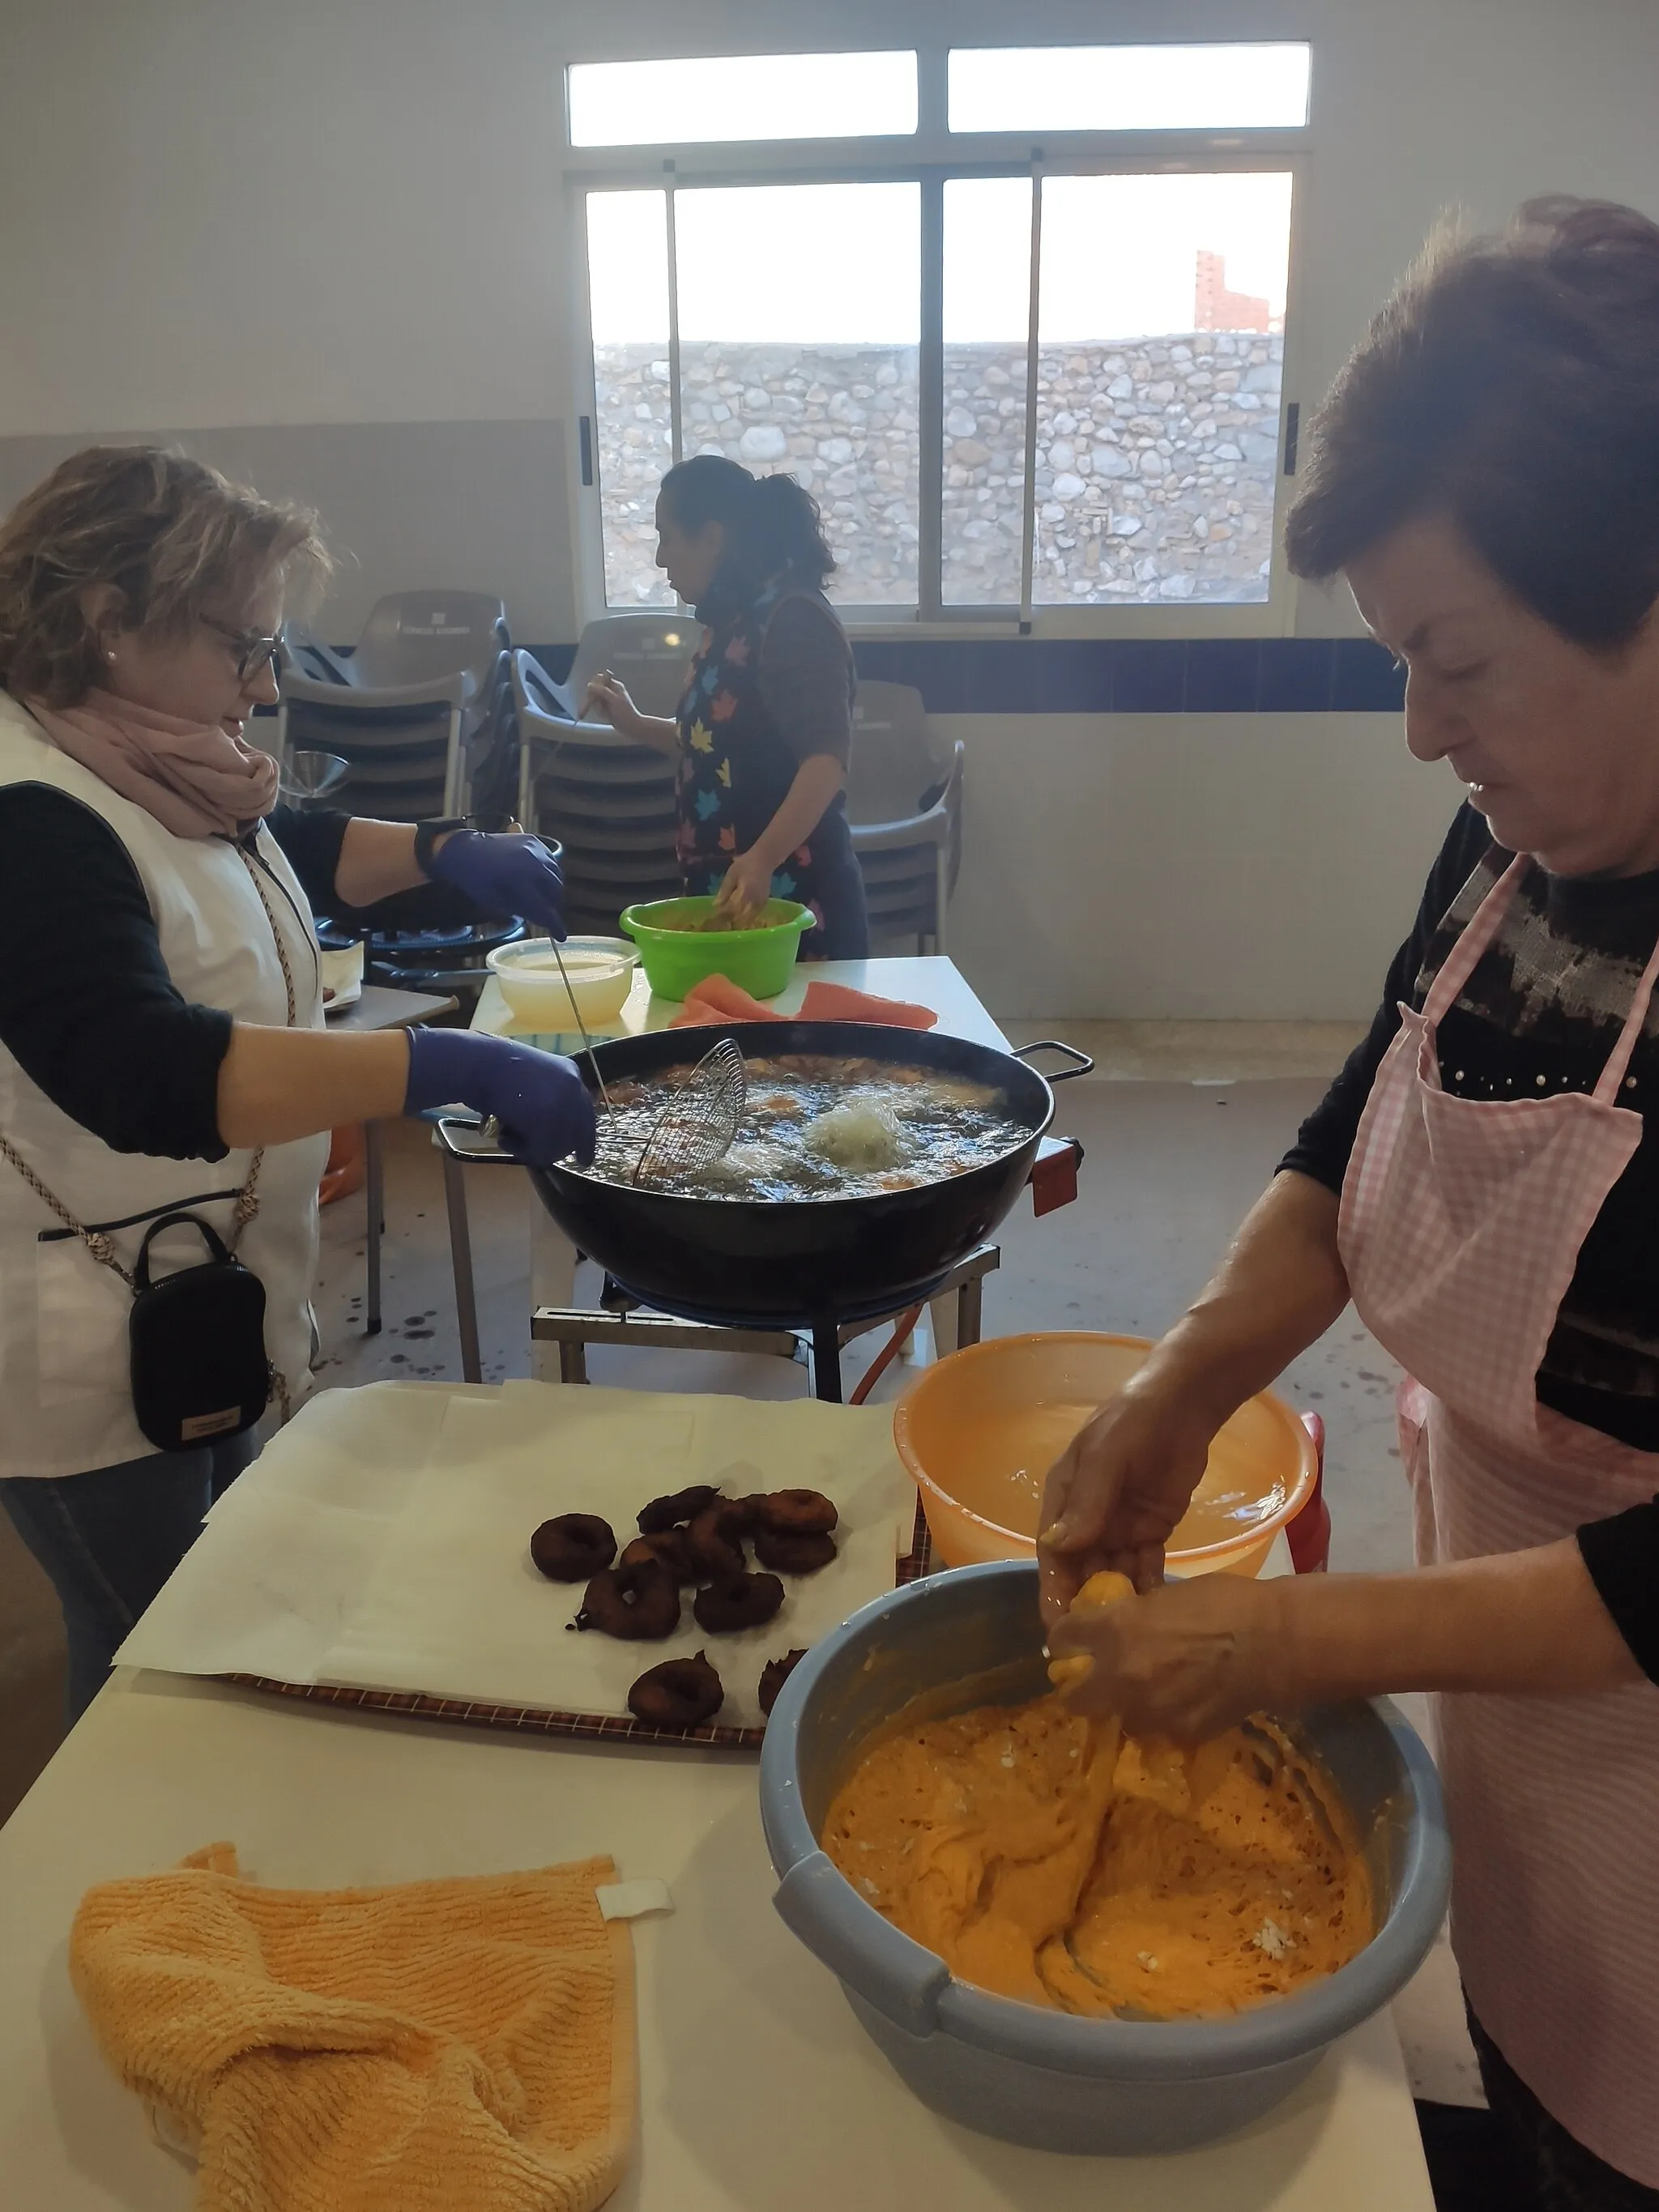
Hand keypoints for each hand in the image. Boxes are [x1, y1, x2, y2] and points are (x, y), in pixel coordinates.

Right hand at [403, 1028, 595, 1167]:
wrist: (477, 1064)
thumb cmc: (493, 1071)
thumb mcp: (531, 1082)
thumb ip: (548, 1102)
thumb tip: (554, 1134)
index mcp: (571, 1074)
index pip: (586, 1115)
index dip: (584, 1141)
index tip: (584, 1160)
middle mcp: (574, 1088)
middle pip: (577, 1135)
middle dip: (556, 1149)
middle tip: (533, 1154)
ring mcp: (564, 1104)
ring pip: (559, 1147)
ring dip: (533, 1150)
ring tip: (508, 1139)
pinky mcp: (549, 1121)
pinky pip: (541, 1151)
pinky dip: (521, 1151)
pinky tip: (504, 1139)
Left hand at [427, 830, 564, 938]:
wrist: (464, 849)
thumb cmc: (475, 878)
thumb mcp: (495, 901)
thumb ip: (522, 909)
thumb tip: (543, 919)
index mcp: (520, 880)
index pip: (543, 908)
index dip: (554, 925)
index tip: (560, 936)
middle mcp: (533, 863)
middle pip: (555, 891)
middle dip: (552, 905)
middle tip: (545, 913)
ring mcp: (535, 849)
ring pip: (557, 875)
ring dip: (553, 889)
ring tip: (543, 897)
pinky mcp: (534, 840)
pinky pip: (551, 860)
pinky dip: (549, 872)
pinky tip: (540, 879)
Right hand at [580, 670, 647, 741]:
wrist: (631, 727)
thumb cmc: (625, 712)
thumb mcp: (613, 699)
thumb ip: (602, 691)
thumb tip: (589, 685)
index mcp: (614, 685)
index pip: (599, 678)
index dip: (595, 685)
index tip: (596, 693)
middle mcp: (610, 690)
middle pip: (594, 689)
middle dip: (595, 698)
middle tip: (602, 706)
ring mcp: (606, 699)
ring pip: (593, 699)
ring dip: (598, 707)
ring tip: (606, 713)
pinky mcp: (605, 707)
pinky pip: (596, 707)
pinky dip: (599, 712)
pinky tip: (606, 716)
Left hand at [716, 848, 774, 921]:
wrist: (764, 860)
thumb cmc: (746, 864)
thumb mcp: (732, 874)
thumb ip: (725, 890)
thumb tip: (716, 905)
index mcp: (745, 891)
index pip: (731, 908)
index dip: (722, 914)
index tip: (713, 918)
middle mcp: (754, 899)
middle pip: (740, 917)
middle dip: (729, 921)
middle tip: (720, 923)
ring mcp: (761, 902)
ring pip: (748, 919)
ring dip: (738, 922)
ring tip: (728, 922)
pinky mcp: (764, 903)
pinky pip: (754, 916)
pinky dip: (746, 919)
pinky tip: (739, 919)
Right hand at [1037, 1375, 1217, 1626]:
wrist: (1183, 1406)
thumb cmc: (1132, 1422)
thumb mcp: (1104, 1456)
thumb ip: (1086, 1501)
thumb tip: (1057, 1548)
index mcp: (1064, 1500)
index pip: (1053, 1553)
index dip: (1053, 1589)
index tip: (1058, 1625)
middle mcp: (1088, 1519)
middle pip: (1081, 1571)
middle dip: (1085, 1606)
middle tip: (1096, 1646)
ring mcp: (1120, 1528)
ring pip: (1113, 1574)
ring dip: (1118, 1604)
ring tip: (1130, 1638)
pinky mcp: (1152, 1532)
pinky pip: (1146, 1568)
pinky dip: (1148, 1590)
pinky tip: (1157, 1618)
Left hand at [1049, 1574, 1291, 1740]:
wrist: (1275, 1643)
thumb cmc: (1225, 1604)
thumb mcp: (1165, 1597)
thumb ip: (1131, 1618)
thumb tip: (1117, 1628)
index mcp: (1116, 1631)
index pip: (1061, 1639)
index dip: (1064, 1639)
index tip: (1070, 1640)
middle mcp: (1122, 1677)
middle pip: (1074, 1698)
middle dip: (1080, 1688)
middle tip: (1094, 1679)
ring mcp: (1150, 1712)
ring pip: (1119, 1719)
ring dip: (1126, 1707)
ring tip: (1148, 1692)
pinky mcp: (1179, 1736)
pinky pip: (1158, 1731)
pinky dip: (1164, 1720)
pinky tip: (1183, 1703)